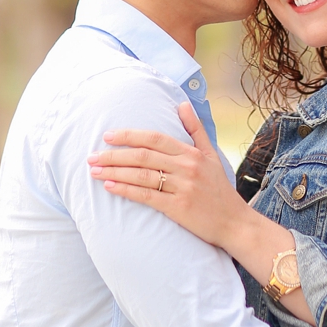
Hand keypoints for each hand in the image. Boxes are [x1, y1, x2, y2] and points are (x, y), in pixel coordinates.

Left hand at [88, 101, 247, 250]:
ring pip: (141, 175)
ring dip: (115, 172)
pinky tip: (110, 187)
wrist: (234, 222)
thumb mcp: (212, 155)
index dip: (129, 135)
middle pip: (143, 156)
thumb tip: (182, 104)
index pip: (155, 138)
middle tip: (92, 156)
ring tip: (94, 171)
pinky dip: (126, 190)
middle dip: (114, 155)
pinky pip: (147, 196)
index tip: (108, 136)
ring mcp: (182, 187)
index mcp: (192, 153)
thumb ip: (195, 129)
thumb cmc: (219, 189)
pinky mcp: (178, 208)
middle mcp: (186, 167)